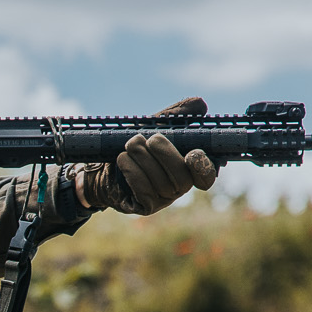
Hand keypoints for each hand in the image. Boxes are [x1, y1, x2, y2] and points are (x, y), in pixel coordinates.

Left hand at [78, 97, 218, 214]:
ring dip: (144, 160)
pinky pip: (144, 193)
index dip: (203, 167)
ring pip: (162, 185)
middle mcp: (180, 186)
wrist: (104, 166)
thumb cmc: (136, 145)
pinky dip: (133, 172)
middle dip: (166, 155)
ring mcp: (164, 199)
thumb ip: (176, 115)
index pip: (206, 175)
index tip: (192, 154)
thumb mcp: (154, 125)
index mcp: (188, 166)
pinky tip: (123, 160)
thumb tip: (199, 105)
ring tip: (131, 145)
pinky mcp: (146, 207)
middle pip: (183, 180)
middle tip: (151, 139)